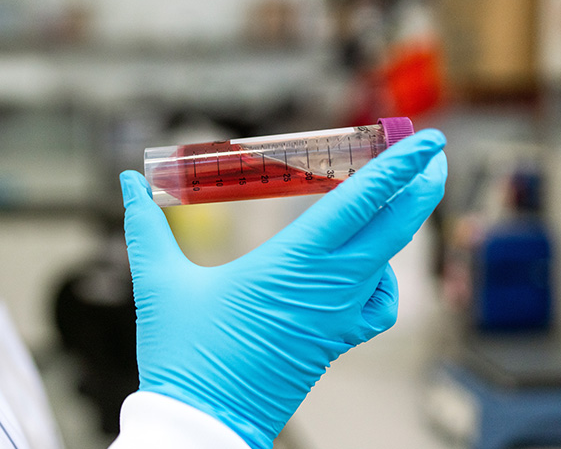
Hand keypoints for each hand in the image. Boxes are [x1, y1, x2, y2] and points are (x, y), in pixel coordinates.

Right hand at [120, 129, 446, 447]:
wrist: (201, 423)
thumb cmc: (182, 355)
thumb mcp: (158, 283)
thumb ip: (143, 227)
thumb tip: (126, 183)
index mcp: (286, 265)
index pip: (357, 204)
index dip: (395, 168)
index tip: (424, 140)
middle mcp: (323, 289)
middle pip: (391, 229)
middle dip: (418, 186)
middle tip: (435, 153)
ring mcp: (334, 319)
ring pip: (386, 261)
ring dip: (401, 224)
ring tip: (405, 195)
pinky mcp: (333, 343)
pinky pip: (376, 306)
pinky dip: (382, 279)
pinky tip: (369, 267)